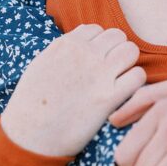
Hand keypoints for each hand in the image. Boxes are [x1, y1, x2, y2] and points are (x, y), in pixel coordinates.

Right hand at [1, 25, 145, 156]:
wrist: (29, 136)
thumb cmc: (32, 103)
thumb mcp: (41, 64)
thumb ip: (63, 49)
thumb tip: (82, 40)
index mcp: (66, 44)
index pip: (97, 29)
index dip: (99, 44)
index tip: (96, 60)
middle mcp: (84, 54)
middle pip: (118, 36)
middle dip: (116, 50)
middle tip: (110, 70)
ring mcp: (98, 75)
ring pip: (131, 51)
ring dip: (128, 63)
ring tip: (118, 79)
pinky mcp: (108, 98)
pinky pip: (137, 76)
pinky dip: (134, 82)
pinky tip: (123, 93)